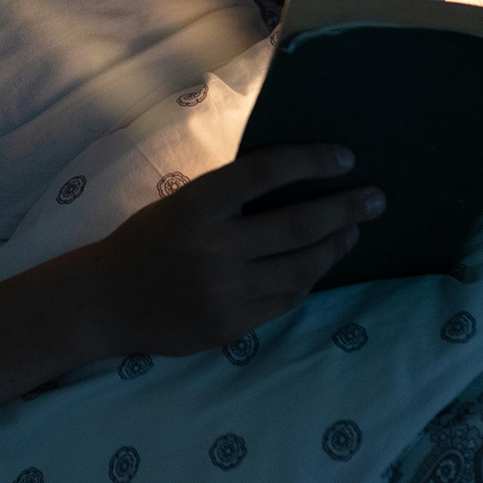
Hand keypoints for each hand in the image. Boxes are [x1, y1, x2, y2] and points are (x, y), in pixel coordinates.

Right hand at [86, 144, 383, 356]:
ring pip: (302, 268)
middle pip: (298, 225)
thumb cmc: (145, 240)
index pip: (266, 172)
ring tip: (353, 230)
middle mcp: (214, 247)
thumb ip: (228, 196)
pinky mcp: (231, 325)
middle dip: (346, 209)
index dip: (311, 161)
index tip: (346, 157)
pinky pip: (285, 300)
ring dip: (335, 246)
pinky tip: (318, 264)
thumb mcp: (180, 202)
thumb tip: (293, 180)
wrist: (106, 300)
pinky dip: (308, 279)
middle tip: (376, 198)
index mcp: (197, 204)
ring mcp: (225, 291)